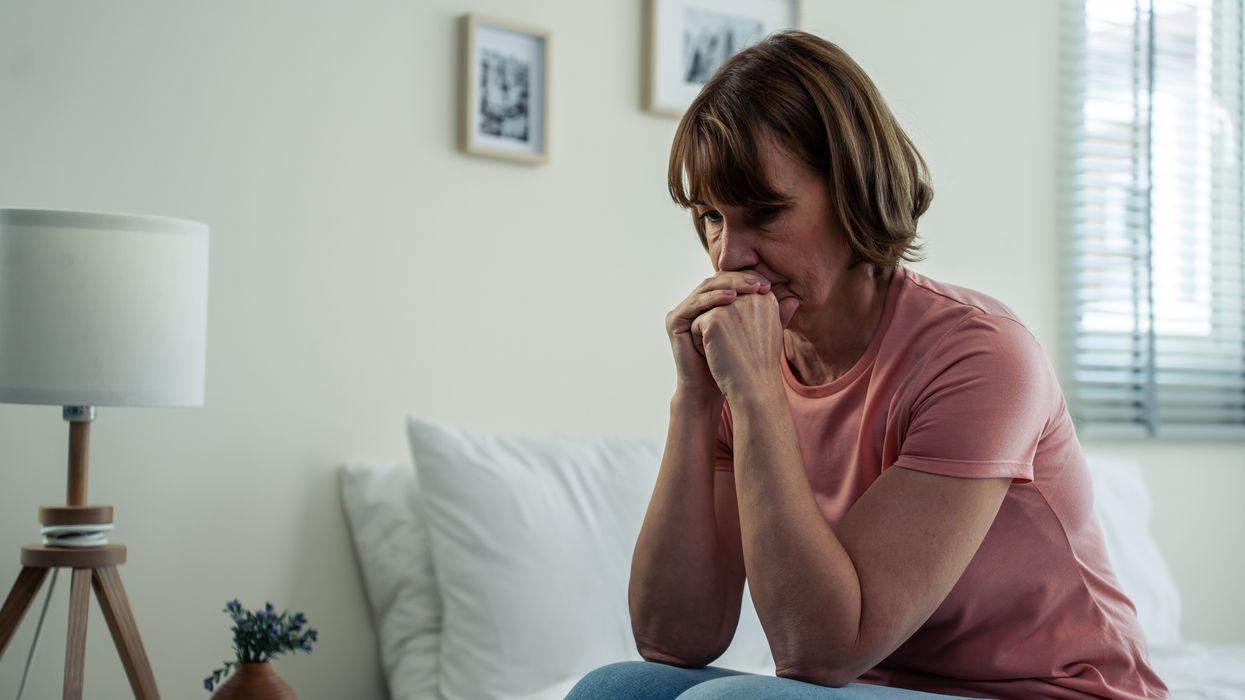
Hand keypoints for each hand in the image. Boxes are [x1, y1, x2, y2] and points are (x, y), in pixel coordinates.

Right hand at [666, 272, 771, 400]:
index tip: (769, 283)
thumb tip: (796, 299)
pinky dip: (713, 298)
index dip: (748, 279)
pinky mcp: (674, 321)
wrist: (712, 389)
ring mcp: (683, 311)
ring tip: (751, 288)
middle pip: (717, 281)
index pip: (729, 282)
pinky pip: (695, 304)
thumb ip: (772, 316)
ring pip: (707, 288)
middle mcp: (695, 304)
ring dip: (730, 285)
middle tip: (761, 282)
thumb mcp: (756, 334)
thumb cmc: (734, 364)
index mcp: (710, 303)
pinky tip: (732, 299)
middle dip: (740, 280)